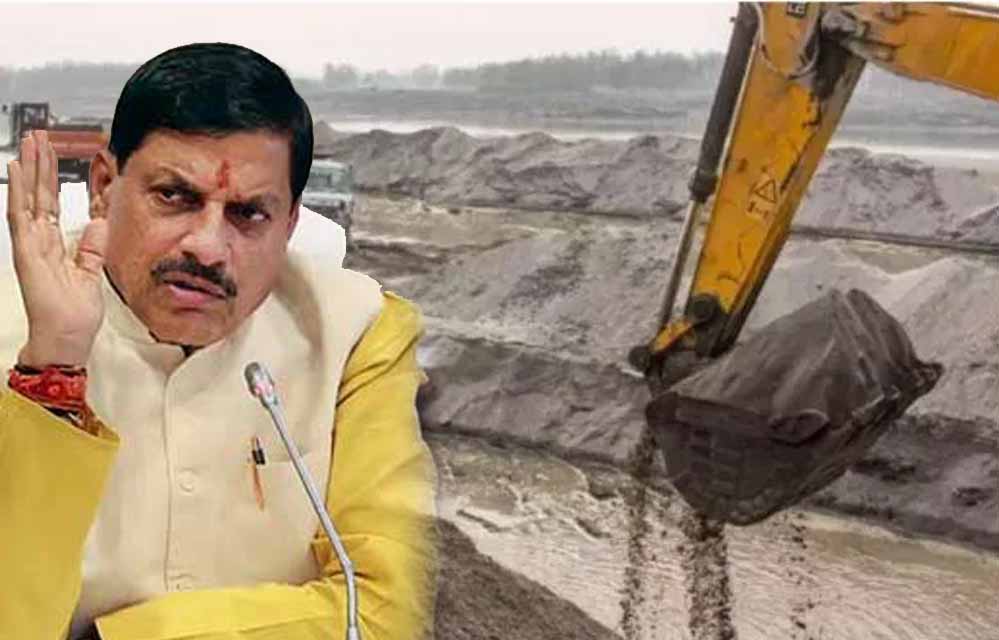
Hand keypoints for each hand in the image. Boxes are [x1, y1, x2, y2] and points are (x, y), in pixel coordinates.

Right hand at [6, 130, 108, 367]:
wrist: (67, 338)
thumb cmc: (75, 313)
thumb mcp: (90, 273)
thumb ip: (91, 247)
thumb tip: (97, 222)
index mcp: (53, 245)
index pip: (50, 203)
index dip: (51, 178)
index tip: (52, 153)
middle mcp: (38, 241)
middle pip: (37, 195)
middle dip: (39, 165)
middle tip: (38, 135)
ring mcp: (30, 245)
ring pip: (27, 198)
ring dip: (28, 169)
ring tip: (28, 142)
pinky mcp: (26, 253)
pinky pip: (20, 216)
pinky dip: (19, 191)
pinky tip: (18, 169)